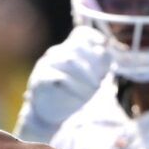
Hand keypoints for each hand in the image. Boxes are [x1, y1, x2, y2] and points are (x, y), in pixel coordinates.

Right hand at [15, 26, 111, 141]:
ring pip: (70, 61)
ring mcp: (46, 65)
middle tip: (100, 82)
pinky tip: (82, 99)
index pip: (81, 34)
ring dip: (87, 76)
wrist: (50, 114)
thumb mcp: (90, 79)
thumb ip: (100, 66)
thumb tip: (108, 53)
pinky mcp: (40, 80)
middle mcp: (56, 53)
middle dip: (94, 63)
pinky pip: (59, 79)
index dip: (94, 37)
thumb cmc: (72, 93)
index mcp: (68, 50)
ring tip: (95, 90)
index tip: (105, 47)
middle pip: (78, 47)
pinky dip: (75, 88)